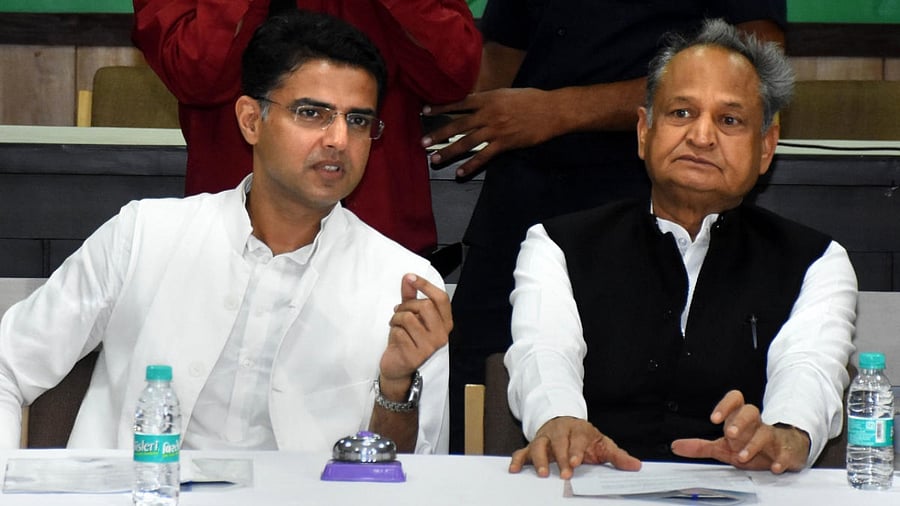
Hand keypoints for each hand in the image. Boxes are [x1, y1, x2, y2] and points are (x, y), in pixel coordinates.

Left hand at [378, 274, 451, 398]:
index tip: (411, 278)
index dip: (425, 285)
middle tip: (399, 312)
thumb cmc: (406, 340)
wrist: (397, 367)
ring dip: (396, 319)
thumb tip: (408, 278)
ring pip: (409, 318)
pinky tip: (395, 338)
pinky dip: (393, 332)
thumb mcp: (410, 315)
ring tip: (395, 325)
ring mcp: (429, 347)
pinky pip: (399, 333)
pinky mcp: (415, 356)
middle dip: (406, 305)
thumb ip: (410, 296)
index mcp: (444, 323)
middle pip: (424, 306)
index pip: (441, 299)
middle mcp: (441, 335)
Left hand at [421, 88, 559, 176]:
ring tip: (434, 159)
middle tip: (423, 142)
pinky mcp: (505, 143)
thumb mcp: (507, 93)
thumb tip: (475, 104)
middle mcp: (488, 113)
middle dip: (439, 134)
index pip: (459, 102)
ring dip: (449, 151)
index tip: (425, 111)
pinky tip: (460, 172)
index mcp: (488, 98)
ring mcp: (496, 129)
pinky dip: (470, 165)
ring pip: (467, 141)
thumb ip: (489, 99)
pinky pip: (483, 156)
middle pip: (458, 124)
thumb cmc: (532, 100)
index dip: (441, 107)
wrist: (552, 110)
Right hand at [508, 416, 640, 478]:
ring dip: (539, 458)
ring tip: (543, 473)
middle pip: (558, 441)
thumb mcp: (603, 444)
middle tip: (564, 474)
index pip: (577, 438)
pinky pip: (523, 451)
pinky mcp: (533, 445)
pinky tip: (515, 469)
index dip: (576, 450)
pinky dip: (517, 459)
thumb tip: (636, 466)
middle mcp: (559, 431)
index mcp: (578, 430)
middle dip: (560, 458)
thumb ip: (617, 456)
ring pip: (538, 445)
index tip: (576, 462)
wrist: (566, 423)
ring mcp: (545, 438)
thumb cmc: (585, 439)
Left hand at [670, 390, 809, 472]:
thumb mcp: (724, 447)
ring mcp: (773, 437)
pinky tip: (775, 467)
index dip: (725, 405)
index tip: (714, 419)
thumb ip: (701, 446)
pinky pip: (786, 453)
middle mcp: (757, 424)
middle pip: (751, 411)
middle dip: (740, 422)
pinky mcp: (786, 452)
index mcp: (740, 419)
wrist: (785, 450)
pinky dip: (781, 460)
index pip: (735, 400)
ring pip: (766, 433)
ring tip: (742, 456)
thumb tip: (675, 446)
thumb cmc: (751, 445)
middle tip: (730, 434)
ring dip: (754, 444)